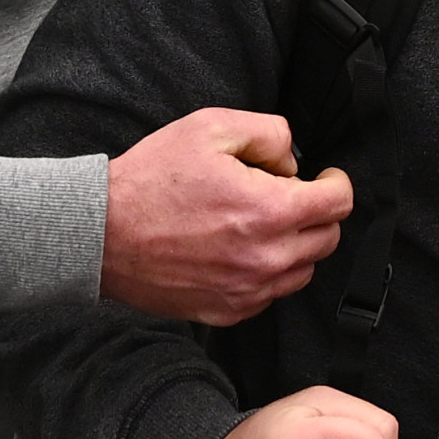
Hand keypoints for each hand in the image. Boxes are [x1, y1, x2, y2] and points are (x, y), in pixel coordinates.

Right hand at [101, 108, 353, 323]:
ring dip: (296, 245)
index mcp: (269, 211)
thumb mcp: (210, 128)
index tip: (325, 178)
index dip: (335, 183)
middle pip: (328, 238)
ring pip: (304, 270)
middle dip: (316, 213)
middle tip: (285, 197)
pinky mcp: (227, 311)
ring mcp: (247, 290)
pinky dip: (267, 273)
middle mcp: (265, 258)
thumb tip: (292, 162)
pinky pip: (270, 295)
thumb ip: (268, 134)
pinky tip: (240, 250)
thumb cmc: (150, 180)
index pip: (339, 203)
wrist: (99, 234)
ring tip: (261, 224)